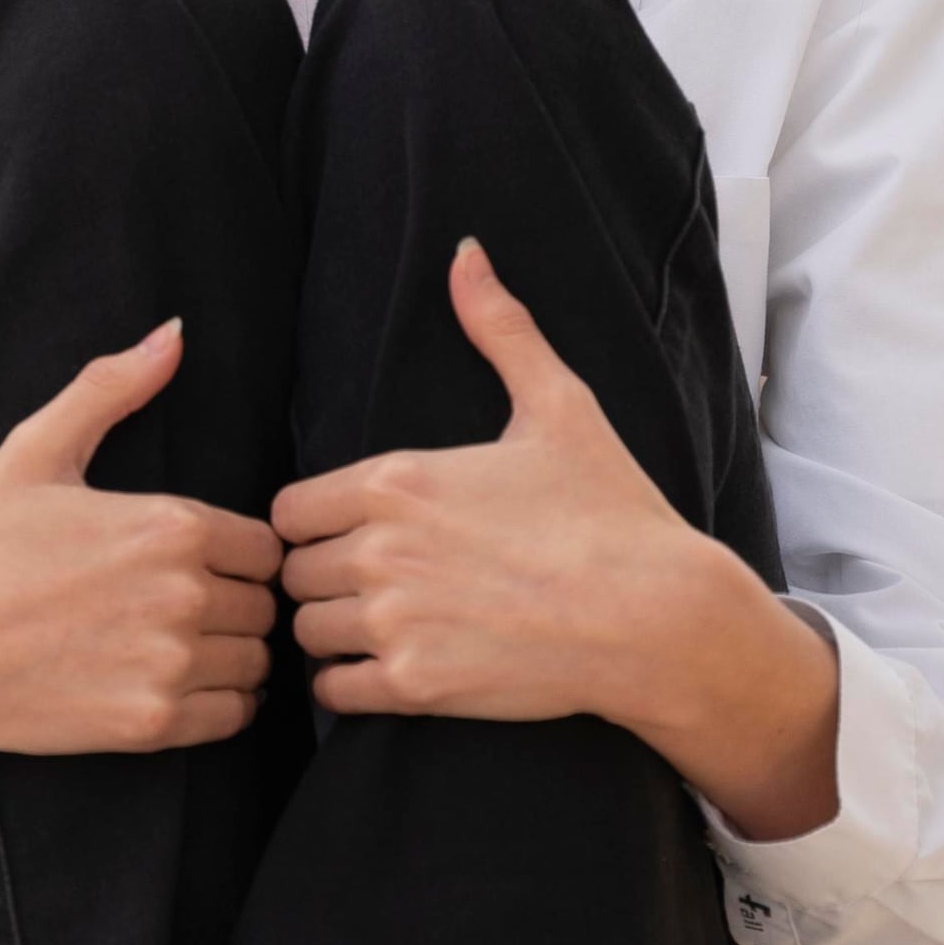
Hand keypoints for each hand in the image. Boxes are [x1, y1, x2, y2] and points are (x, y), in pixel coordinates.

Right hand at [0, 319, 283, 831]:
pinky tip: (170, 686)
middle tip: (181, 612)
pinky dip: (217, 706)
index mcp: (171, 525)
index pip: (266, 546)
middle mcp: (184, 594)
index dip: (235, 556)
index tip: (195, 566)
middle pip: (265, 605)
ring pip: (257, 663)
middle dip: (234, 606)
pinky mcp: (152, 724)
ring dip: (230, 658)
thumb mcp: (34, 452)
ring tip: (177, 651)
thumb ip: (110, 389)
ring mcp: (170, 663)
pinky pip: (233, 716)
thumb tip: (173, 333)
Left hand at [273, 239, 841, 836]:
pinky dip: (350, 685)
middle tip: (370, 586)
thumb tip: (466, 254)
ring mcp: (393, 619)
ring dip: (332, 633)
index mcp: (395, 480)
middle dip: (322, 579)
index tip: (352, 536)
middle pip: (291, 572)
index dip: (314, 525)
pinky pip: (333, 691)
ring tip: (378, 629)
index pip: (288, 509)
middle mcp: (379, 547)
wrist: (655, 615)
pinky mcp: (413, 683)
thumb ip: (500, 331)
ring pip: (305, 632)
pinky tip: (390, 670)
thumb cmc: (608, 511)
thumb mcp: (558, 407)